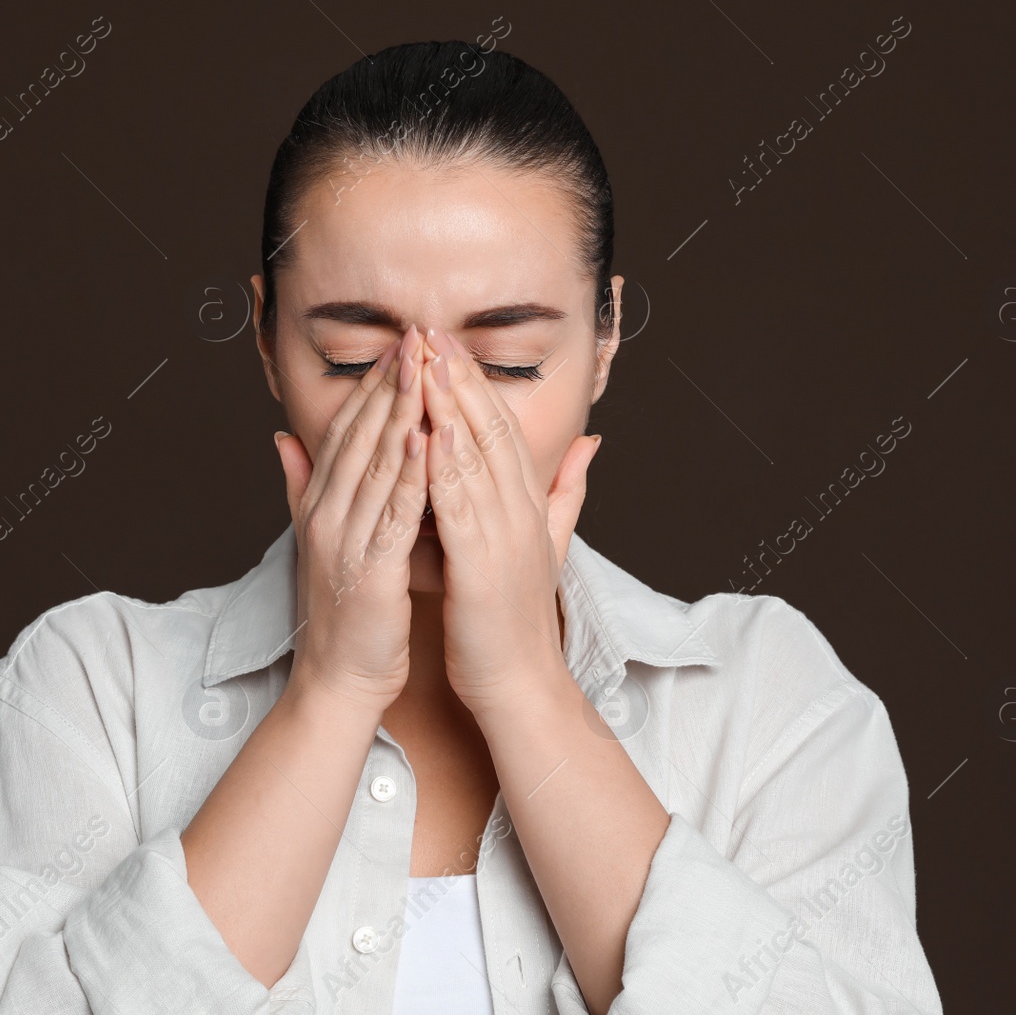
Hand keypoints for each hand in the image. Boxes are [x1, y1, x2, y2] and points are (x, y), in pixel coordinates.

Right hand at [274, 325, 431, 716]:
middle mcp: (325, 513)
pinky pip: (393, 511)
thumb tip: (282, 439)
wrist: (338, 679)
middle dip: (389, 382)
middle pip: (359, 435)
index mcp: (320, 504)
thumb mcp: (320, 539)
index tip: (400, 344)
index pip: (345, 430)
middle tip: (415, 334)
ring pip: (375, 463)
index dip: (372, 384)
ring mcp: (344, 539)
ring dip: (401, 412)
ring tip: (423, 367)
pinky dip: (409, 472)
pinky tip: (426, 438)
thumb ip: (302, 486)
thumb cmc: (345, 613)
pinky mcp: (369, 568)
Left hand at [418, 328, 601, 716]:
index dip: (476, 383)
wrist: (521, 683)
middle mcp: (523, 512)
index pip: (503, 429)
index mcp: (530, 505)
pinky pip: (462, 509)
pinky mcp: (485, 568)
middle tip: (430, 331)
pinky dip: (446, 470)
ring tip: (423, 364)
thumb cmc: (516, 617)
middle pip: (491, 431)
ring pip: (477, 460)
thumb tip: (592, 442)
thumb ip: (565, 491)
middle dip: (460, 378)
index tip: (447, 343)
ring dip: (449, 408)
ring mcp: (507, 538)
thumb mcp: (545, 544)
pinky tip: (428, 436)